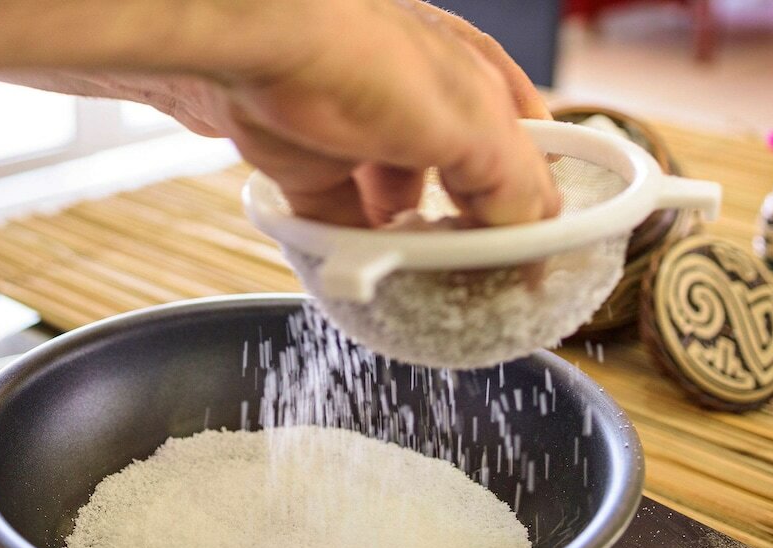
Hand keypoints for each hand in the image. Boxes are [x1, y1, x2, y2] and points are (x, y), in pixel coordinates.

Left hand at [50, 1, 555, 228]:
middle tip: (469, 275)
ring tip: (411, 279)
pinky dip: (341, 246)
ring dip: (400, 239)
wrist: (242, 44)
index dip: (528, 205)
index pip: (519, 151)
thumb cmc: (353, 51)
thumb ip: (508, 178)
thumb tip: (529, 231)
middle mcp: (416, 101)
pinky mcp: (300, 155)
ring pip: (390, 201)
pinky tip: (352, 271)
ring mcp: (355, 129)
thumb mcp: (464, 120)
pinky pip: (330, 215)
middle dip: (463, 227)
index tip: (527, 260)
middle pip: (454, 179)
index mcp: (469, 79)